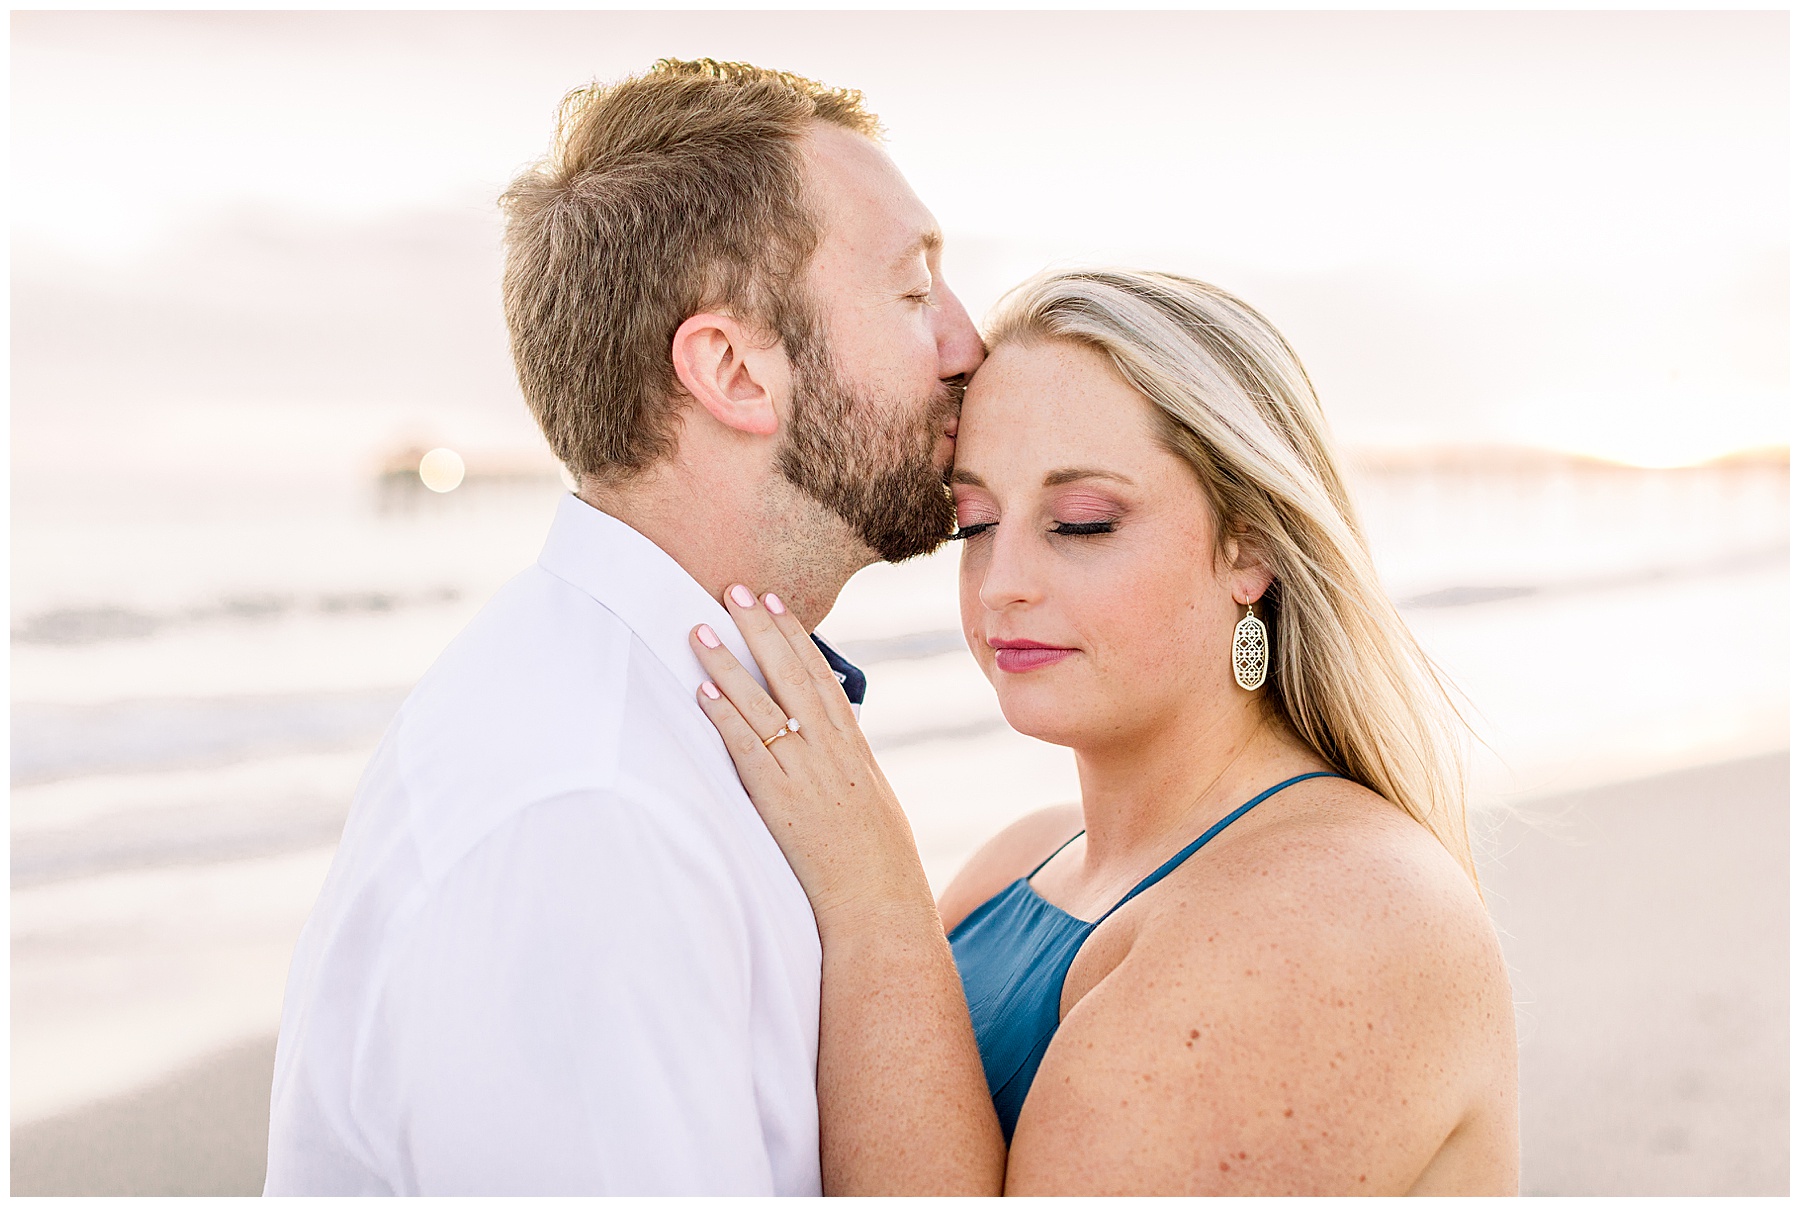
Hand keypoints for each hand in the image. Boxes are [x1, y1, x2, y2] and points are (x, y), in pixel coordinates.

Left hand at [689, 586, 934, 927]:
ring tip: (701, 630)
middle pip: (790, 674)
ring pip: (761, 704)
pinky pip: (747, 749)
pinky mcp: (779, 800)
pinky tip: (703, 692)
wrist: (879, 900)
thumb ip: (846, 764)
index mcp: (853, 746)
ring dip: (728, 664)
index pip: (819, 675)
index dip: (793, 636)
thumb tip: (830, 740)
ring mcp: (805, 772)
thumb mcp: (871, 798)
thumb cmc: (877, 859)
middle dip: (760, 629)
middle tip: (734, 589)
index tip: (773, 603)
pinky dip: (724, 718)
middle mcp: (830, 750)